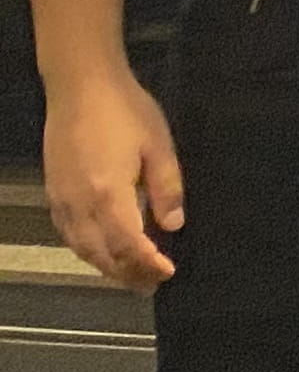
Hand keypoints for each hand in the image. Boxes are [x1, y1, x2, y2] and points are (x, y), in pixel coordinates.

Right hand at [42, 72, 182, 291]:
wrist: (80, 87)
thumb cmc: (125, 111)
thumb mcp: (159, 145)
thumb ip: (167, 188)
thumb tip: (173, 225)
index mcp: (108, 194)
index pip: (128, 244)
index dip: (148, 263)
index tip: (168, 273)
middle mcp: (79, 205)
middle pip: (102, 254)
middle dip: (128, 273)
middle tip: (152, 285)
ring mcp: (62, 201)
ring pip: (82, 248)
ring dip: (107, 266)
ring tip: (132, 276)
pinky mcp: (53, 194)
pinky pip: (69, 235)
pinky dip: (87, 251)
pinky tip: (103, 251)